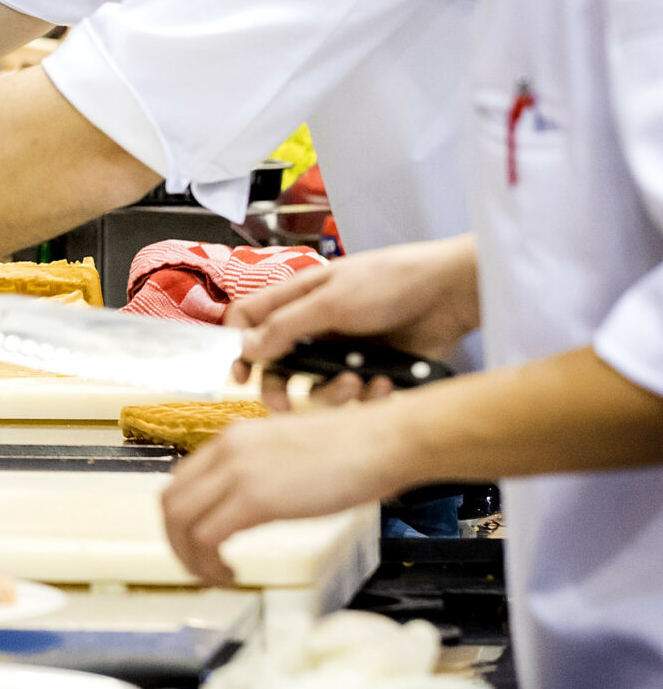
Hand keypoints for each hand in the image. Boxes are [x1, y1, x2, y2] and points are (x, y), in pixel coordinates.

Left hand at [162, 406, 415, 583]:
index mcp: (234, 437)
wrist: (385, 441)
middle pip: (172, 501)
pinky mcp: (256, 497)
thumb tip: (256, 502)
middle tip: (200, 567)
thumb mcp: (291, 452)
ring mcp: (238, 471)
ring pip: (181, 521)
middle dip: (178, 542)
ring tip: (216, 577)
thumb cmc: (355, 450)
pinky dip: (208, 563)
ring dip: (190, 558)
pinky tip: (232, 575)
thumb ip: (265, 470)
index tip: (199, 544)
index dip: (184, 519)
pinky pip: (206, 537)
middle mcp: (227, 449)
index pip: (183, 481)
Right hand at [227, 237, 479, 408]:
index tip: (240, 374)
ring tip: (356, 382)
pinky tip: (384, 383)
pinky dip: (368, 394)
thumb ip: (284, 327)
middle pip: (277, 365)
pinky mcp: (371, 370)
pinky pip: (355, 395)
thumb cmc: (389, 282)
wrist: (451, 294)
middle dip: (279, 388)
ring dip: (332, 392)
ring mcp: (343, 351)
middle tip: (284, 406)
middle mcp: (315, 327)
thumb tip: (245, 349)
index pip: (249, 322)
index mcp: (297, 300)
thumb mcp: (330, 301)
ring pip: (316, 387)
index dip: (237, 347)